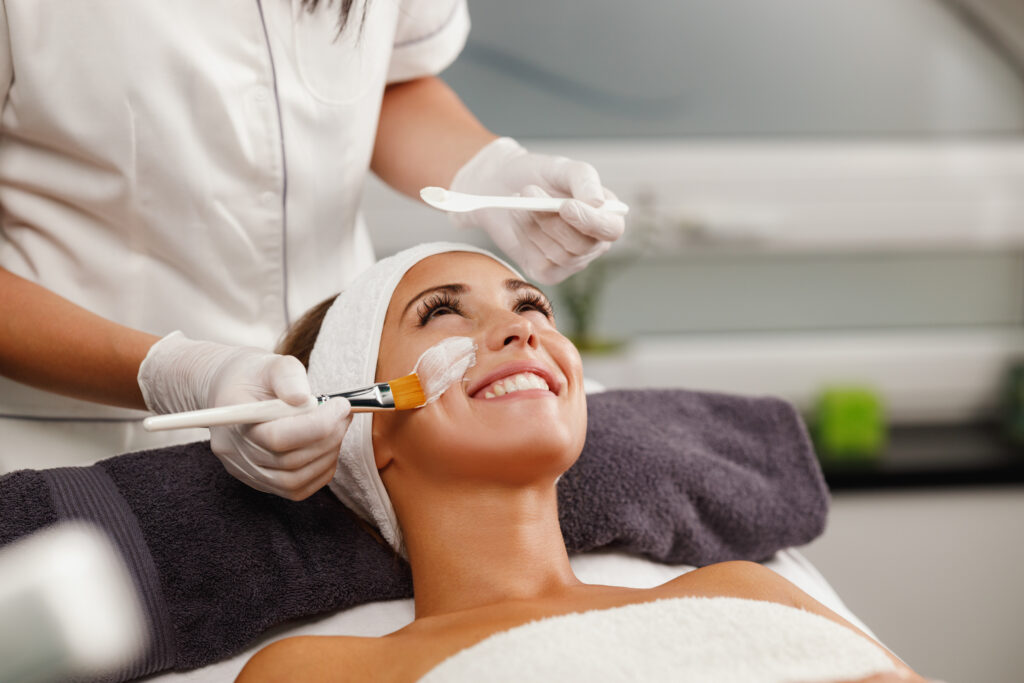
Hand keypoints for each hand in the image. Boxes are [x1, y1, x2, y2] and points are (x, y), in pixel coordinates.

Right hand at [138, 332, 349, 499]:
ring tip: (338, 427)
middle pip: (288, 462)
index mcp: (234, 420)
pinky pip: (295, 489)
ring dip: (327, 455)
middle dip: (328, 437)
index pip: (277, 438)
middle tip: (345, 414)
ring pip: (294, 481)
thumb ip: (288, 377)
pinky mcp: (260, 481)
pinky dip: (320, 471)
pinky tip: (328, 447)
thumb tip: (304, 399)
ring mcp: (246, 471)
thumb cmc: (254, 376)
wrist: (232, 390)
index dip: (317, 425)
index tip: (341, 405)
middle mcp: (235, 453)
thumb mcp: (271, 363)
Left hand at [449, 137, 624, 284]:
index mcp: (606, 216)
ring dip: (534, 226)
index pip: (611, 229)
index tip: (565, 206)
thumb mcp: (563, 168)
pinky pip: (541, 265)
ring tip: (521, 201)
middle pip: (582, 246)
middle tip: (528, 192)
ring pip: (559, 255)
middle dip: (551, 220)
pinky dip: (525, 240)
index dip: (591, 221)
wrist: (502, 187)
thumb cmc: (539, 176)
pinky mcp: (547, 272)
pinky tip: (520, 223)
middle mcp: (593, 243)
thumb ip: (585, 179)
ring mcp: (571, 261)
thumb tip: (598, 202)